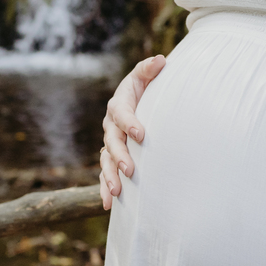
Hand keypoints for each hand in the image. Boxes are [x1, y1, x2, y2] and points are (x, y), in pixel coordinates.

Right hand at [99, 54, 165, 209]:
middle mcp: (111, 125)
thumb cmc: (145, 88)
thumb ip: (150, 69)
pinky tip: (109, 204)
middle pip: (112, 142)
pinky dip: (105, 188)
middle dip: (120, 156)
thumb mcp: (146, 76)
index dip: (130, 123)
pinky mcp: (112, 157)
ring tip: (117, 192)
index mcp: (119, 104)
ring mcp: (110, 142)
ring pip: (106, 161)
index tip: (141, 134)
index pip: (122, 114)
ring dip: (110, 177)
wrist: (138, 100)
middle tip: (131, 170)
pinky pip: (105, 173)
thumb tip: (160, 60)